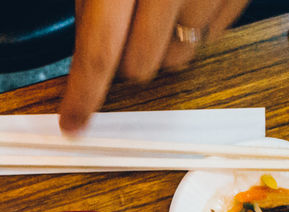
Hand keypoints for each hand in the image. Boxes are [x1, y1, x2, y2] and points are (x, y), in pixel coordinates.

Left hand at [58, 0, 251, 132]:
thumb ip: (90, 3)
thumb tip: (84, 55)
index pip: (99, 52)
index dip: (83, 95)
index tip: (72, 123)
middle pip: (143, 66)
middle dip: (126, 59)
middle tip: (121, 27)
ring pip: (182, 54)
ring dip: (165, 41)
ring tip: (157, 0)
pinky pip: (216, 31)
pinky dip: (196, 22)